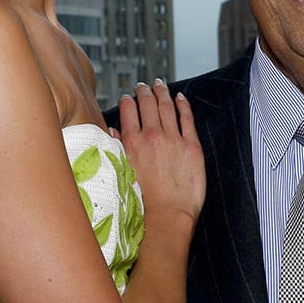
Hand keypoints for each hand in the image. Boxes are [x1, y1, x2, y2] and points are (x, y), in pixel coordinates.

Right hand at [115, 80, 205, 227]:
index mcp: (132, 142)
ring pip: (167, 107)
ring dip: (162, 93)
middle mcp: (152, 136)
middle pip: (148, 104)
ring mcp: (173, 139)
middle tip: (144, 86)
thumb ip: (116, 149)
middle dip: (144, 91)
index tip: (128, 97)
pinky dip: (183, 105)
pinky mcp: (192, 146)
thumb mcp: (122, 173)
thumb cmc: (143, 202)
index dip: (128, 101)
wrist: (167, 216)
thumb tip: (110, 131)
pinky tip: (180, 98)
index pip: (128, 110)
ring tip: (160, 86)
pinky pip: (187, 118)